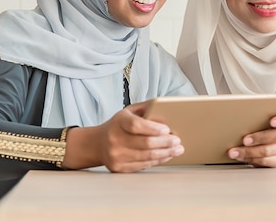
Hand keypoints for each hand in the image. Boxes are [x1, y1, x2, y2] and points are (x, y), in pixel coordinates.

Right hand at [62, 100, 183, 172]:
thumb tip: (168, 109)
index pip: (136, 126)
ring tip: (177, 150)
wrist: (97, 143)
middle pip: (145, 143)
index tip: (167, 130)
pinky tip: (166, 156)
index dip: (153, 128)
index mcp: (119, 121)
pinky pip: (143, 165)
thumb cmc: (119, 125)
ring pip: (146, 156)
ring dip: (165, 153)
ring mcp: (116, 155)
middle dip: (165, 143)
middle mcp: (115, 139)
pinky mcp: (119, 168)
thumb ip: (148, 108)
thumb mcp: (130, 111)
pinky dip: (157, 161)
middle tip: (178, 141)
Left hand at [227, 108, 275, 167]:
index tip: (272, 121)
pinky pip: (267, 162)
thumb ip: (259, 112)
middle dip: (260, 138)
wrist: (265, 130)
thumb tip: (241, 111)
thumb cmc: (263, 119)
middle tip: (245, 140)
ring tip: (236, 151)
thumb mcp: (263, 112)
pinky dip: (251, 159)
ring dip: (250, 152)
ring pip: (270, 151)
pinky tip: (241, 156)